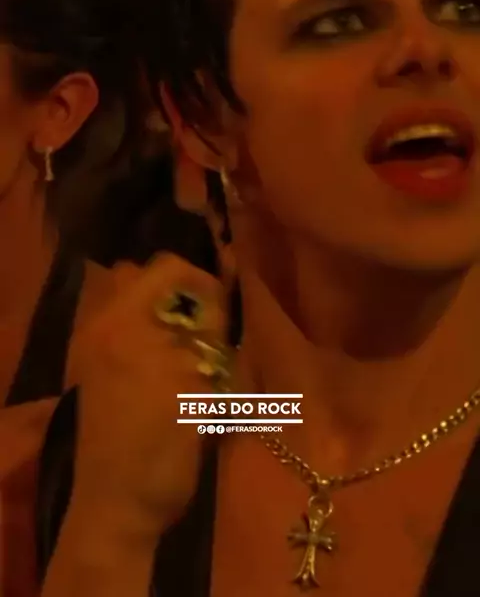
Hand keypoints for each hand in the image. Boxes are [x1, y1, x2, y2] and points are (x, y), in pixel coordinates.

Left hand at [69, 253, 229, 541]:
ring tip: (194, 347)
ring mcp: (96, 347)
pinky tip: (174, 367)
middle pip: (148, 279)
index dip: (204, 281)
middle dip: (184, 294)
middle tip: (210, 327)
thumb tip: (226, 290)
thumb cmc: (162, 451)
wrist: (119, 507)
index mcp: (122, 323)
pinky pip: (128, 329)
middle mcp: (103, 325)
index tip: (226, 314)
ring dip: (170, 314)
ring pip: (140, 303)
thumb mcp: (197, 386)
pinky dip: (153, 335)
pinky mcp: (98, 368)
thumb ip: (209, 332)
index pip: (166, 268)